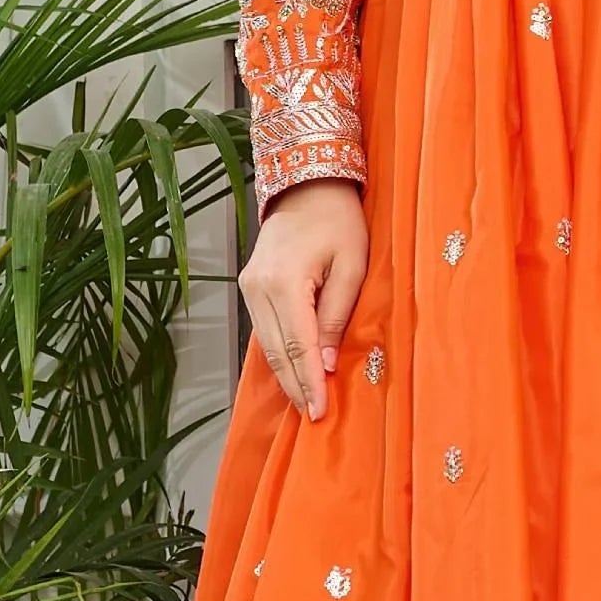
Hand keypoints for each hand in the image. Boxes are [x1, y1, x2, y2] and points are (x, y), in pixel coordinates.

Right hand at [239, 180, 366, 419]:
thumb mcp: (351, 266)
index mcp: (285, 282)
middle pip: (277, 351)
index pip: (298, 346)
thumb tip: (327, 362)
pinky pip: (263, 329)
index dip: (309, 382)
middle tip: (313, 416)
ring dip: (285, 374)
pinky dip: (278, 353)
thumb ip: (336, 315)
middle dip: (295, 386)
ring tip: (304, 401)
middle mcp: (258, 288)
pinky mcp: (250, 285)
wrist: (308, 184)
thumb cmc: (339, 220)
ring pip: (266, 344)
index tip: (319, 411)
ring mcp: (249, 286)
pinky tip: (291, 371)